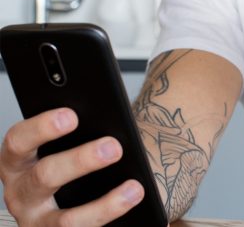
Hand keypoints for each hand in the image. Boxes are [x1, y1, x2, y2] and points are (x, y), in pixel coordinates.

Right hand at [0, 108, 144, 225]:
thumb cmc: (84, 147)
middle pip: (44, 176)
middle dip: (80, 162)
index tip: (72, 116)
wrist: (98, 178)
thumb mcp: (76, 136)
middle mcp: (21, 192)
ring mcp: (38, 221)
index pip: (18, 141)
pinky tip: (133, 200)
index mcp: (19, 159)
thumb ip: (85, 128)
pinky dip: (110, 215)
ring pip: (65, 220)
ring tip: (134, 188)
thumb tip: (112, 122)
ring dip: (103, 205)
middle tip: (114, 148)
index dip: (41, 128)